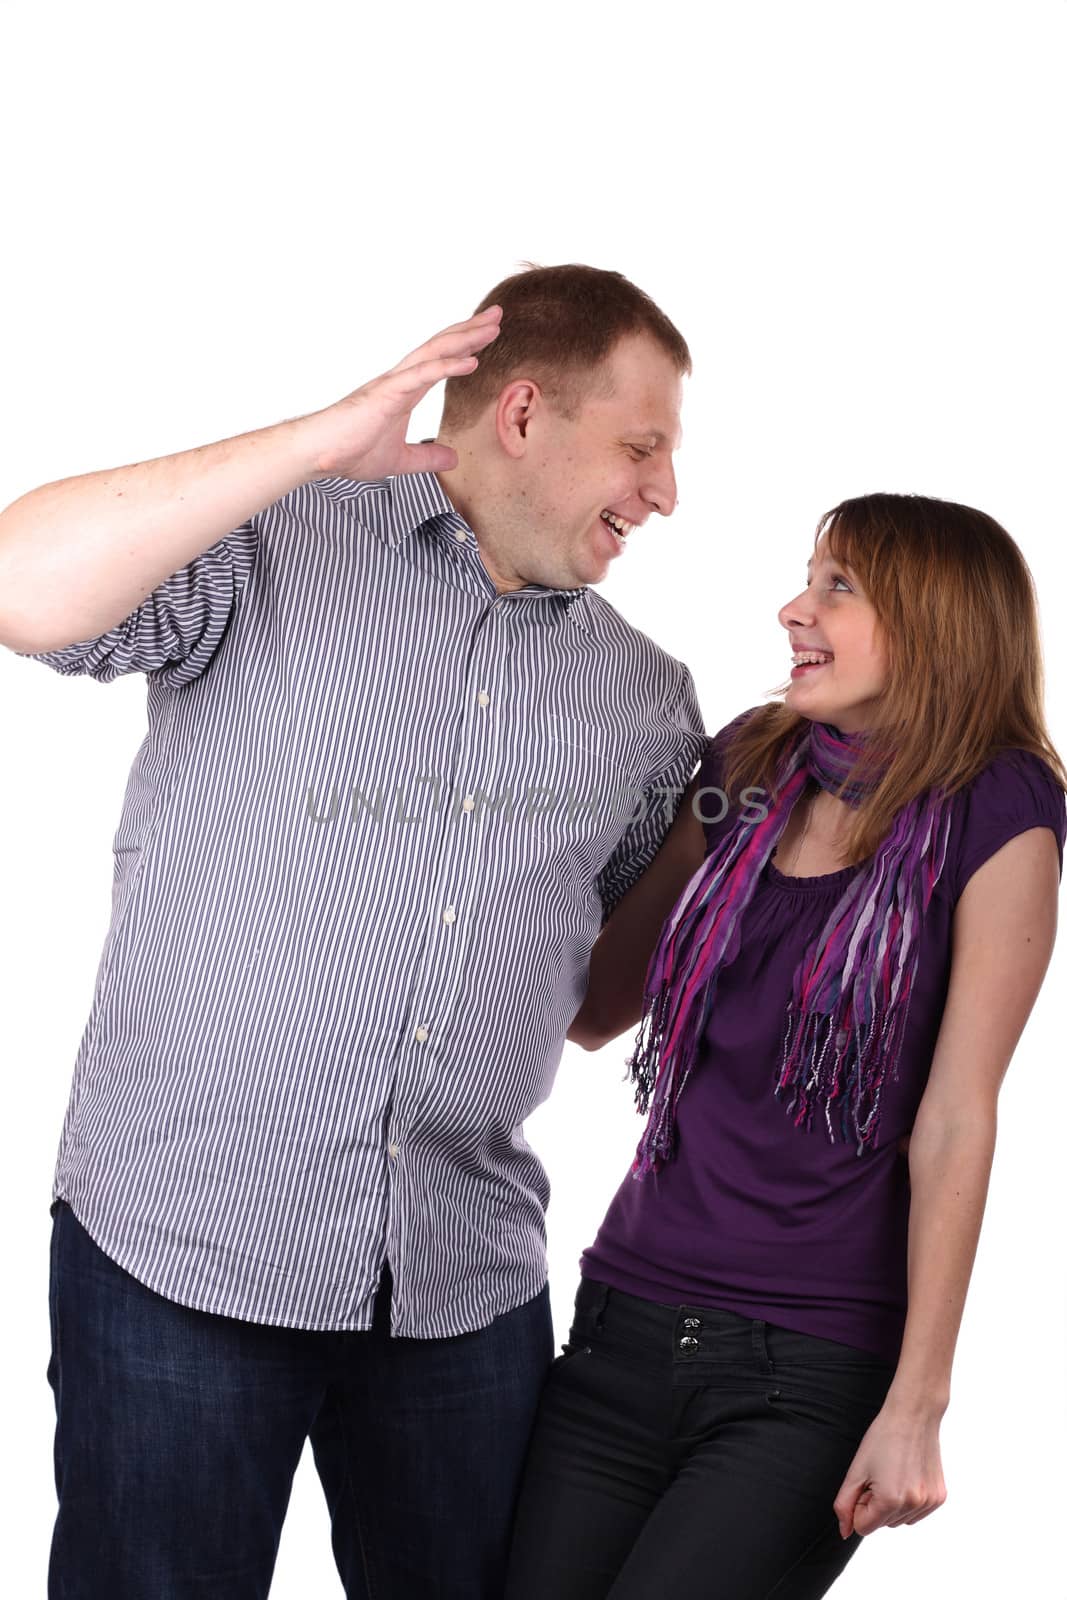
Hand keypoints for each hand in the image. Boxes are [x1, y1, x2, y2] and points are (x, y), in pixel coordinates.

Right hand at [309, 306, 502, 480]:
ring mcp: (393, 383)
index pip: (440, 361)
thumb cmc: (349, 452)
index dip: (465, 346)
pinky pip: (422, 375)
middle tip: (498, 314)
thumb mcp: (401, 460)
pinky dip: (447, 366)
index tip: (488, 334)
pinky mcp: (386, 393)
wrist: (319, 454)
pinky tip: (471, 360)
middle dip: (470, 330)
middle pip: (441, 347)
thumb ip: (427, 458)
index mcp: (404, 391)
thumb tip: (453, 460)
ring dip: (464, 339)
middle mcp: (401, 380)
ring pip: (434, 353)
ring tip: (490, 327)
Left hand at [833, 1404, 946, 1537]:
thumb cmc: (882, 1438)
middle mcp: (912, 1505)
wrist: (913, 1416)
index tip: (866, 1482)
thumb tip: (845, 1531)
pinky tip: (907, 1477)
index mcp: (889, 1500)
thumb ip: (844, 1504)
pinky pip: (916, 1513)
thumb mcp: (856, 1470)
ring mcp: (929, 1502)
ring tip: (893, 1473)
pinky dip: (908, 1501)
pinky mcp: (939, 1497)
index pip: (864, 1527)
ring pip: (899, 1521)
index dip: (859, 1505)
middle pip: (882, 1525)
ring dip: (892, 1505)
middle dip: (875, 1505)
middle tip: (880, 1474)